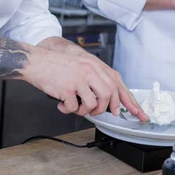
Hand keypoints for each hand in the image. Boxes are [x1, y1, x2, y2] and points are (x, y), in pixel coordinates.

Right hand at [22, 48, 147, 121]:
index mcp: (94, 65)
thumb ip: (94, 78)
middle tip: (95, 112)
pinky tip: (62, 104)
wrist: (36, 61)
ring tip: (75, 107)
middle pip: (108, 94)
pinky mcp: (67, 88)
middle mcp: (89, 70)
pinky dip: (68, 110)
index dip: (128, 100)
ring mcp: (79, 79)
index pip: (117, 84)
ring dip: (85, 111)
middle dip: (104, 108)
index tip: (137, 113)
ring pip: (93, 104)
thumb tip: (106, 98)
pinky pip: (74, 107)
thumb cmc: (56, 65)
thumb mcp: (81, 66)